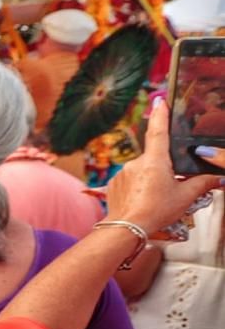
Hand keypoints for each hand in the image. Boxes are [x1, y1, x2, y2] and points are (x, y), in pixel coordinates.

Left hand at [105, 101, 220, 232]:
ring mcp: (123, 172)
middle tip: (171, 186)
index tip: (160, 101)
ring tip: (157, 198)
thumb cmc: (156, 211)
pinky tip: (144, 200)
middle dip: (164, 169)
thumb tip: (218, 177)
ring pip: (143, 170)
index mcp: (154, 161)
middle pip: (155, 158)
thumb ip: (202, 184)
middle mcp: (136, 162)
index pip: (159, 132)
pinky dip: (139, 186)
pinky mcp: (114, 183)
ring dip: (151, 179)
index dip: (161, 116)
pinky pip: (130, 180)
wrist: (126, 227)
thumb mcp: (185, 197)